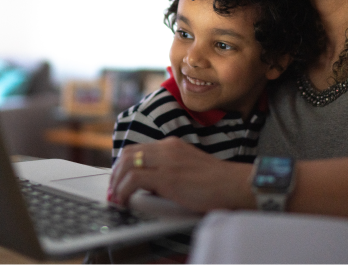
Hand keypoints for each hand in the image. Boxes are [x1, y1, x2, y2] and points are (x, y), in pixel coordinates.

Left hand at [109, 137, 253, 211]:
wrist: (234, 184)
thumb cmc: (216, 182)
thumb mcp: (188, 168)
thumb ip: (169, 171)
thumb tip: (148, 185)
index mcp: (172, 145)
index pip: (138, 148)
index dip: (123, 165)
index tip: (119, 180)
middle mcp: (167, 148)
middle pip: (128, 153)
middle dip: (115, 173)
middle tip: (113, 190)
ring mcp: (167, 161)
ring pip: (127, 163)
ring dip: (116, 182)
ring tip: (116, 198)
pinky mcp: (168, 176)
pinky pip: (134, 179)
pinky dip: (123, 190)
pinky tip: (124, 201)